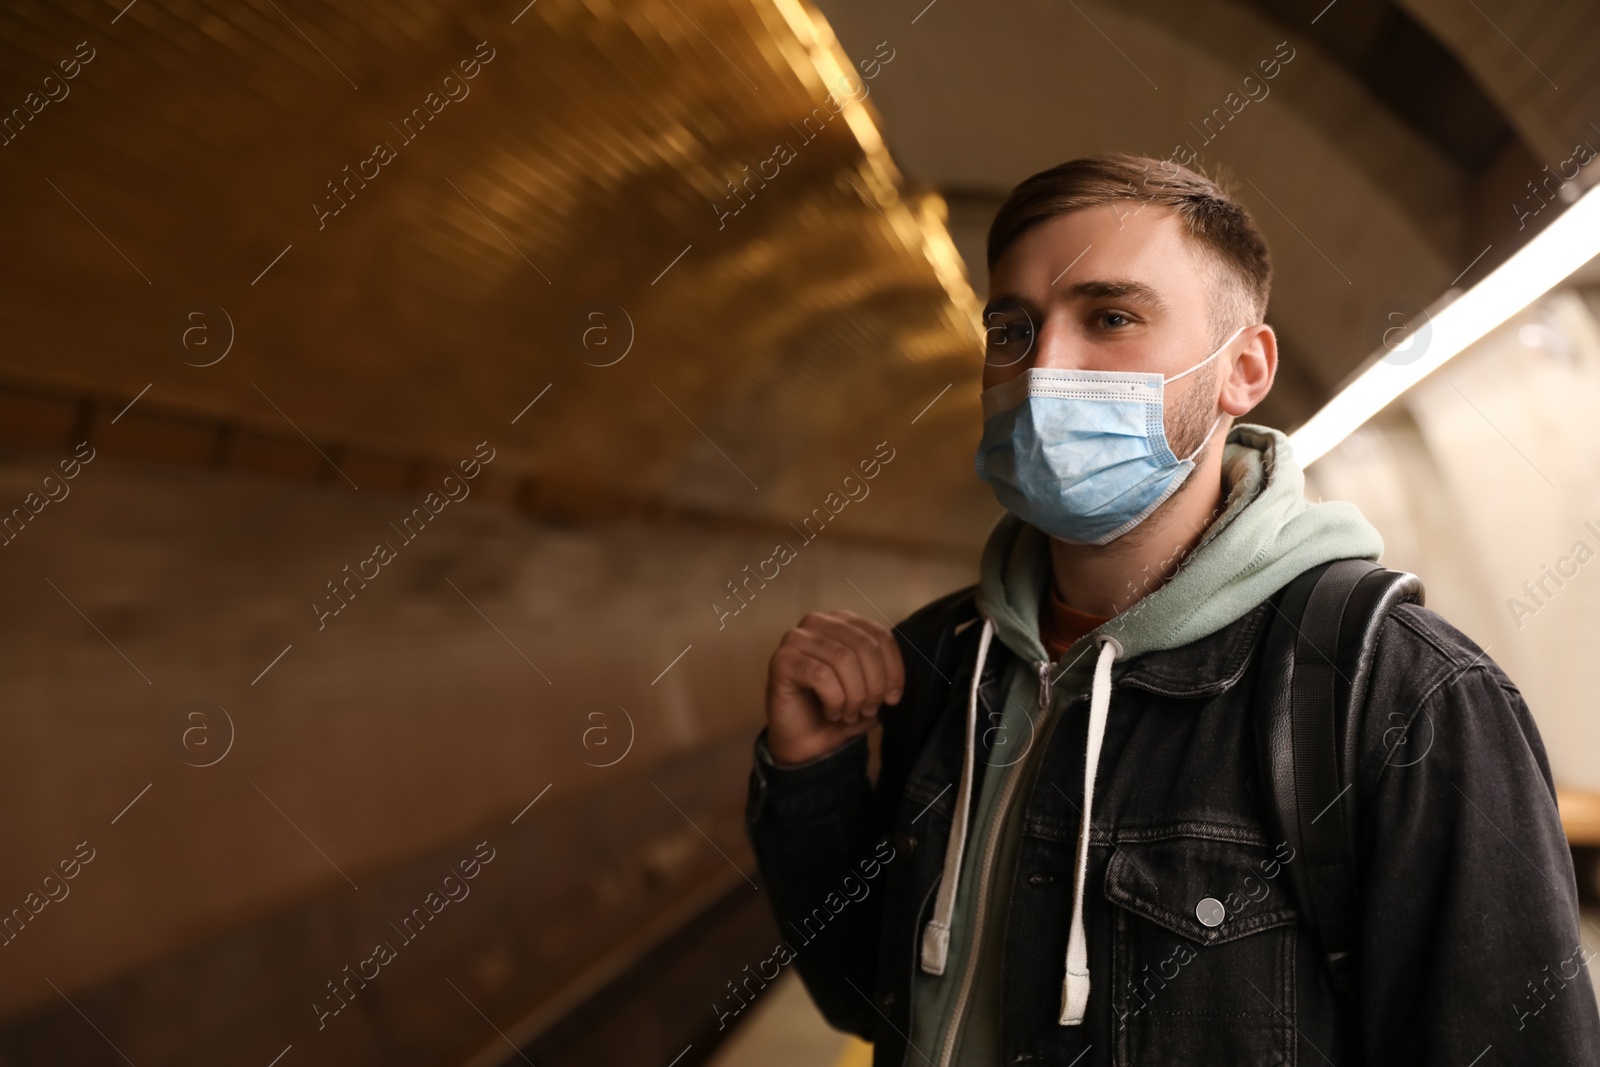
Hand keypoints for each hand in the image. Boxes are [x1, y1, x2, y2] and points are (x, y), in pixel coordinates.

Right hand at [764, 610, 905, 766]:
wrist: (804, 740)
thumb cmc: (836, 709)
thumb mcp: (869, 689)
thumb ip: (884, 674)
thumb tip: (896, 681)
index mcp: (842, 622)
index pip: (880, 636)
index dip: (893, 669)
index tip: (893, 699)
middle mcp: (818, 622)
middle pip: (864, 646)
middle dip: (874, 685)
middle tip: (869, 709)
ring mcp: (796, 638)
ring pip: (843, 659)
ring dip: (854, 695)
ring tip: (850, 714)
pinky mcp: (781, 660)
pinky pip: (820, 675)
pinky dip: (833, 700)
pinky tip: (831, 712)